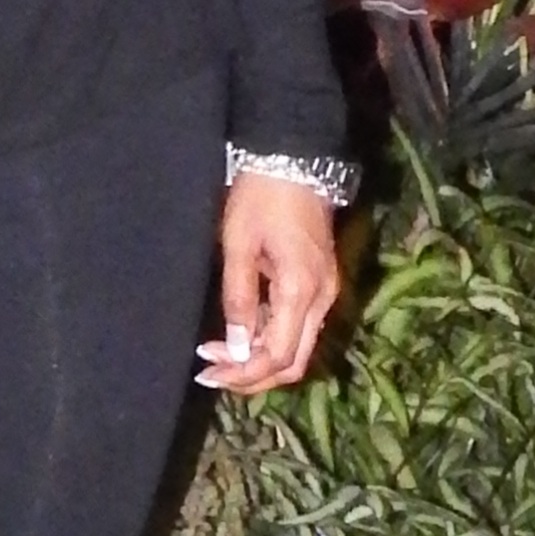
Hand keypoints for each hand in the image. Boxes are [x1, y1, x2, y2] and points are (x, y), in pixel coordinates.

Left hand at [198, 173, 341, 395]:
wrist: (295, 159)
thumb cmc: (262, 196)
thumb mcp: (239, 245)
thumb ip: (238, 298)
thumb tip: (235, 347)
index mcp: (302, 290)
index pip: (278, 356)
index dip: (243, 372)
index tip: (208, 370)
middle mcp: (323, 298)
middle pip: (294, 362)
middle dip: (253, 376)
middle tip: (212, 374)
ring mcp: (326, 291)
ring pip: (298, 348)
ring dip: (260, 360)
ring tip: (220, 357)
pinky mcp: (321, 283)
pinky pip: (299, 327)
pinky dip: (271, 340)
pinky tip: (241, 336)